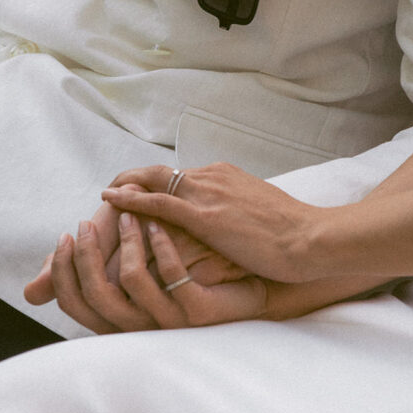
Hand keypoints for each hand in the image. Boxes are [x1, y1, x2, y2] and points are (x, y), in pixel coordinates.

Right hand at [24, 186, 250, 332]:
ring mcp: (170, 320)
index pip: (74, 300)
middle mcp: (140, 324)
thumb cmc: (196, 271)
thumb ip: (111, 253)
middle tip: (87, 223)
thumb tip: (71, 236)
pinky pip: (171, 277)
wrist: (254, 282)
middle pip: (94, 295)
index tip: (68, 234)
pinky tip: (161, 227)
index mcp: (121, 316)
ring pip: (131, 280)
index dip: (62, 269)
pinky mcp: (198, 312)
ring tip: (132, 215)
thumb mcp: (147, 262)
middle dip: (86, 255)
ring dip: (127, 241)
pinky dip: (162, 245)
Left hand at [101, 163, 320, 282]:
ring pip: (153, 183)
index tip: (137, 194)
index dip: (155, 184)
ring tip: (102, 198)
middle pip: (159, 173)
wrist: (311, 239)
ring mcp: (207, 193)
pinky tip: (110, 200)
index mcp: (224, 176)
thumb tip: (225, 222)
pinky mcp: (204, 215)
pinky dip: (131, 199)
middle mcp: (212, 177)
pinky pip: (157, 202)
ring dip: (125, 189)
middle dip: (131, 180)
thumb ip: (235, 211)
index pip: (179, 176)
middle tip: (109, 193)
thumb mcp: (258, 213)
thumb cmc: (292, 234)